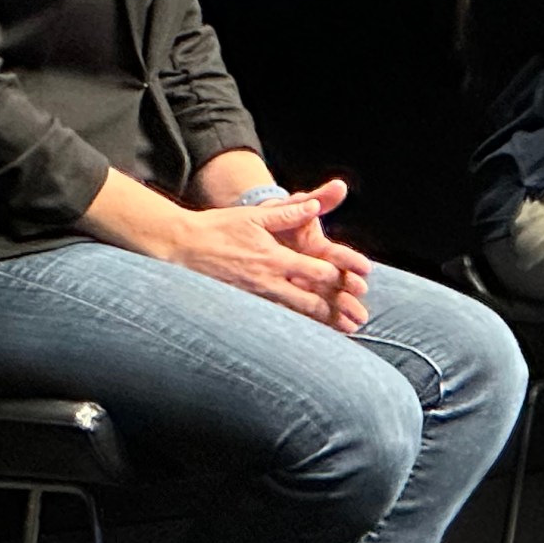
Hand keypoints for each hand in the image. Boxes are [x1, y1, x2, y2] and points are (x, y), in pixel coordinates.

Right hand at [150, 196, 367, 331]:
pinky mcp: (245, 305)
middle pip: (310, 301)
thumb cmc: (219, 227)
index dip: (342, 277)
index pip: (316, 271)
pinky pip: (276, 319)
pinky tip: (311, 336)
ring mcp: (255, 297)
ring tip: (345, 332)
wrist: (181, 247)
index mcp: (274, 258)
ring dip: (321, 323)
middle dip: (337, 310)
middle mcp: (267, 282)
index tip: (362, 283)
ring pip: (295, 314)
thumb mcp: (254, 216)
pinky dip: (296, 327)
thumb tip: (314, 206)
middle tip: (360, 318)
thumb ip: (287, 213)